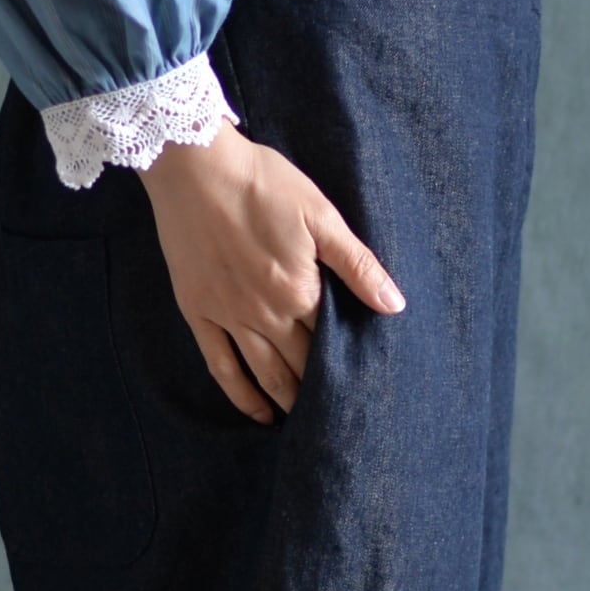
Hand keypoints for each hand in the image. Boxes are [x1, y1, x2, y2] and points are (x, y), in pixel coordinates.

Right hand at [137, 123, 402, 422]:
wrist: (195, 167)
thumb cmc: (263, 183)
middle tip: (343, 414)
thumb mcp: (320, 216)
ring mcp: (228, 316)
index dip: (349, 364)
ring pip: (264, 373)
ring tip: (307, 423)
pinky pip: (221, 365)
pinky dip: (241, 394)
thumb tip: (394, 305)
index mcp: (299, 292)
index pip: (332, 341)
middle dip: (323, 392)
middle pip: (301, 365)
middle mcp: (265, 314)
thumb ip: (357, 265)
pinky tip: (258, 413)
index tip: (366, 387)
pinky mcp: (198, 311)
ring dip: (288, 400)